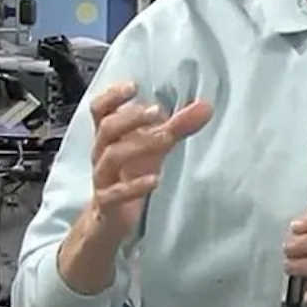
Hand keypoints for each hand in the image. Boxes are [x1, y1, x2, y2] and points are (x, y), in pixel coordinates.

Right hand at [86, 82, 211, 238]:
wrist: (108, 220)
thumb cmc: (130, 175)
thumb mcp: (153, 149)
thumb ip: (177, 127)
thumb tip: (206, 106)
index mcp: (109, 136)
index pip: (100, 109)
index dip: (112, 95)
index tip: (134, 86)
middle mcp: (101, 153)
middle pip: (107, 128)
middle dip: (131, 117)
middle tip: (157, 111)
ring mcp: (103, 178)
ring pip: (112, 156)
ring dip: (139, 144)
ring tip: (165, 138)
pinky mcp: (108, 204)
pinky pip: (116, 193)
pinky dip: (135, 186)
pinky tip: (155, 180)